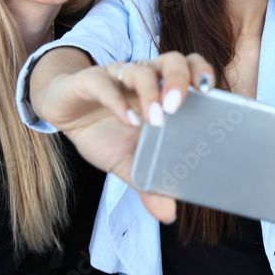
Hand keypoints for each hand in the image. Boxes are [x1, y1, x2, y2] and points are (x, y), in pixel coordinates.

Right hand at [30, 48, 214, 222]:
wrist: (63, 111)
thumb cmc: (104, 131)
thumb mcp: (126, 161)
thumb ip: (148, 181)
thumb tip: (168, 214)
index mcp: (161, 89)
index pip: (190, 68)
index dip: (202, 72)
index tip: (211, 89)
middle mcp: (145, 76)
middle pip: (172, 60)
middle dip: (180, 79)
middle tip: (178, 106)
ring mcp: (119, 75)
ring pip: (142, 69)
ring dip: (151, 92)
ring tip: (155, 120)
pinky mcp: (90, 79)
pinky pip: (105, 83)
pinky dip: (118, 101)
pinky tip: (127, 120)